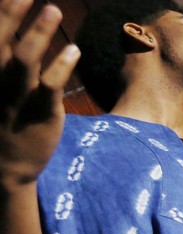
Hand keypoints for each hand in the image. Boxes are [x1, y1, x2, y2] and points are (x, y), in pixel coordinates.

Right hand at [0, 0, 78, 190]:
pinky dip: (61, 65)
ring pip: (23, 58)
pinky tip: (74, 50)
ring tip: (53, 8)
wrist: (7, 168)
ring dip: (38, 32)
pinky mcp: (40, 112)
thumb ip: (6, 61)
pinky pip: (50, 85)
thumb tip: (17, 37)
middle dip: (10, 11)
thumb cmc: (4, 122)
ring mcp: (16, 96)